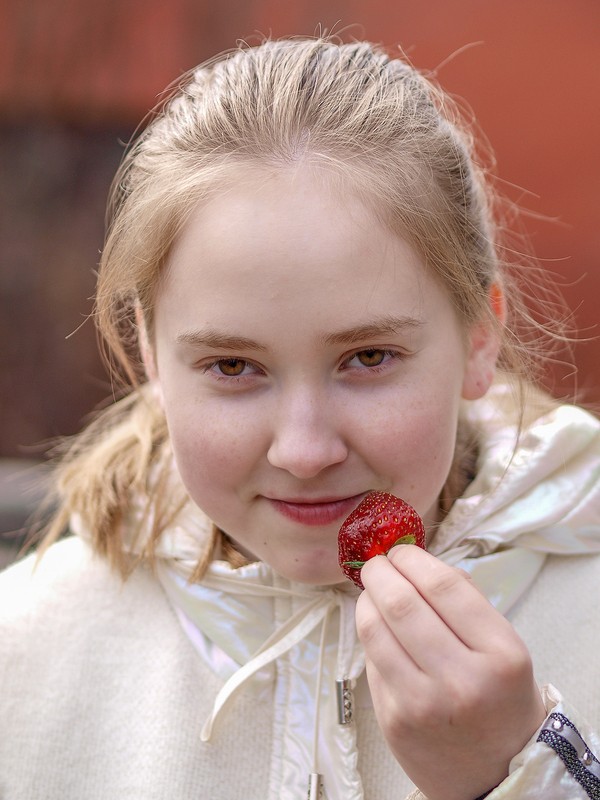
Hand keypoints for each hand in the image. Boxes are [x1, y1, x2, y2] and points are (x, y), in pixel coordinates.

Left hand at [356, 545, 545, 799]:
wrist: (496, 773)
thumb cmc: (498, 697)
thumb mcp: (503, 645)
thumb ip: (463, 600)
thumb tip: (413, 559)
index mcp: (500, 653)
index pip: (443, 586)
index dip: (412, 559)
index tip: (400, 551)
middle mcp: (462, 680)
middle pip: (401, 602)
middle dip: (380, 572)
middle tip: (377, 564)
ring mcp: (424, 703)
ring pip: (375, 628)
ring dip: (366, 599)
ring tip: (372, 592)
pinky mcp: (394, 719)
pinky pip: (370, 659)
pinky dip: (369, 635)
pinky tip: (378, 628)